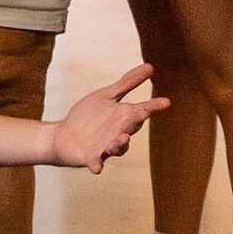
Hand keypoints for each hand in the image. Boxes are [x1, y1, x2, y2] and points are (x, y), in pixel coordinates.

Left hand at [49, 63, 168, 173]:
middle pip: (130, 127)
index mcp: (123, 117)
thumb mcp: (107, 95)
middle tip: (142, 112)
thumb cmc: (89, 116)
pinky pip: (96, 162)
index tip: (166, 101)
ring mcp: (106, 147)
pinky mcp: (92, 157)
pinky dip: (97, 165)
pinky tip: (97, 167)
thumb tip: (150, 66)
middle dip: (136, 121)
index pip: (142, 110)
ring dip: (119, 144)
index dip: (153, 106)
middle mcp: (119, 133)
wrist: (65, 136)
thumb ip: (127, 83)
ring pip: (116, 147)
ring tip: (122, 138)